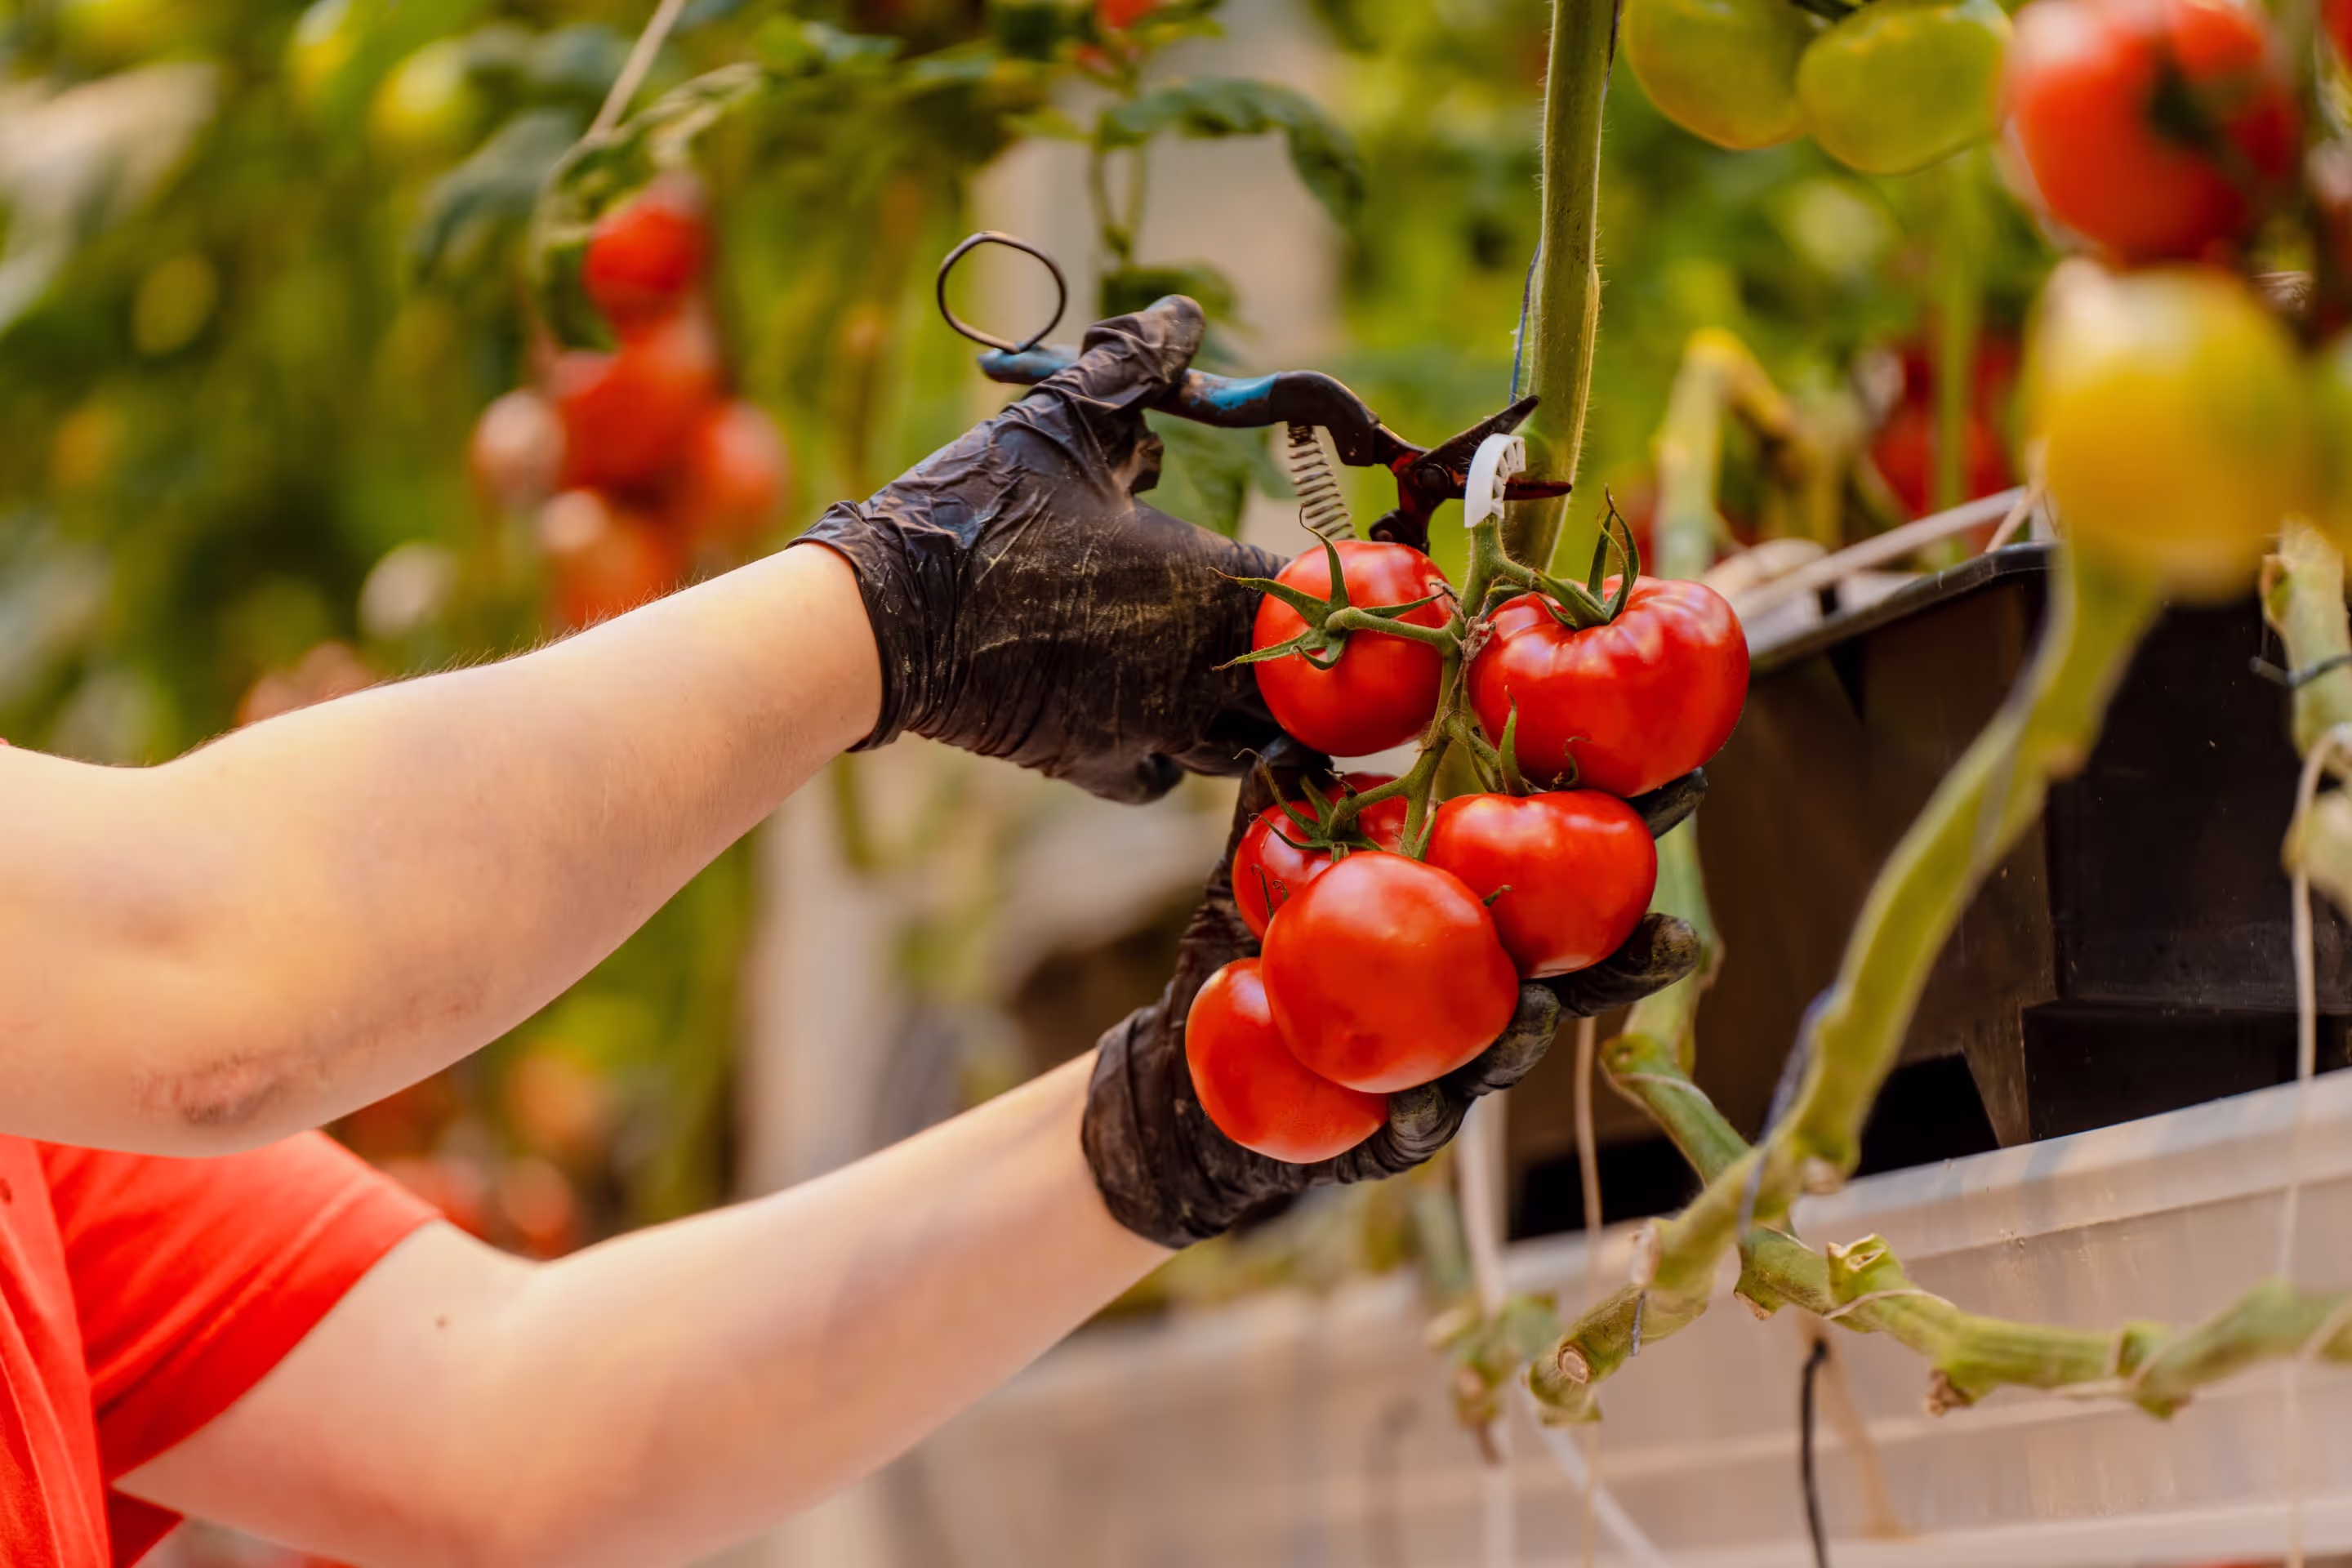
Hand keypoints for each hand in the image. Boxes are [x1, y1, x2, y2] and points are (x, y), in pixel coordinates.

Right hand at [796, 296, 1284, 803]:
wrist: (887, 623)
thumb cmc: (982, 513)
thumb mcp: (1060, 420)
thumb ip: (1133, 366)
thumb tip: (1182, 316)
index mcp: (1208, 581)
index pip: (1305, 591)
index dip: (1308, 575)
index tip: (1295, 560)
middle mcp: (1198, 667)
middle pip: (1294, 686)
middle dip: (1291, 660)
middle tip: (1270, 627)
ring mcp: (1152, 726)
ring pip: (1237, 744)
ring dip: (1239, 714)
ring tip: (1218, 676)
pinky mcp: (1095, 763)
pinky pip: (1160, 778)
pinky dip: (1166, 757)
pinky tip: (1147, 719)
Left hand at [1082, 751, 1706, 1248]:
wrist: (1185, 1081)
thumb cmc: (1247, 959)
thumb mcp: (1257, 875)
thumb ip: (1279, 808)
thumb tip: (1284, 728)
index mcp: (1462, 929)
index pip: (1556, 881)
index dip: (1616, 841)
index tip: (1684, 791)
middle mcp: (1466, 1004)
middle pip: (1565, 981)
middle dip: (1624, 962)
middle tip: (1676, 937)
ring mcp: (1434, 1075)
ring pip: (1500, 1060)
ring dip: (1528, 1037)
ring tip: (1545, 1010)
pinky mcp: (1377, 1140)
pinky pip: (1406, 1129)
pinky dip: (1419, 1116)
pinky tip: (1424, 1107)